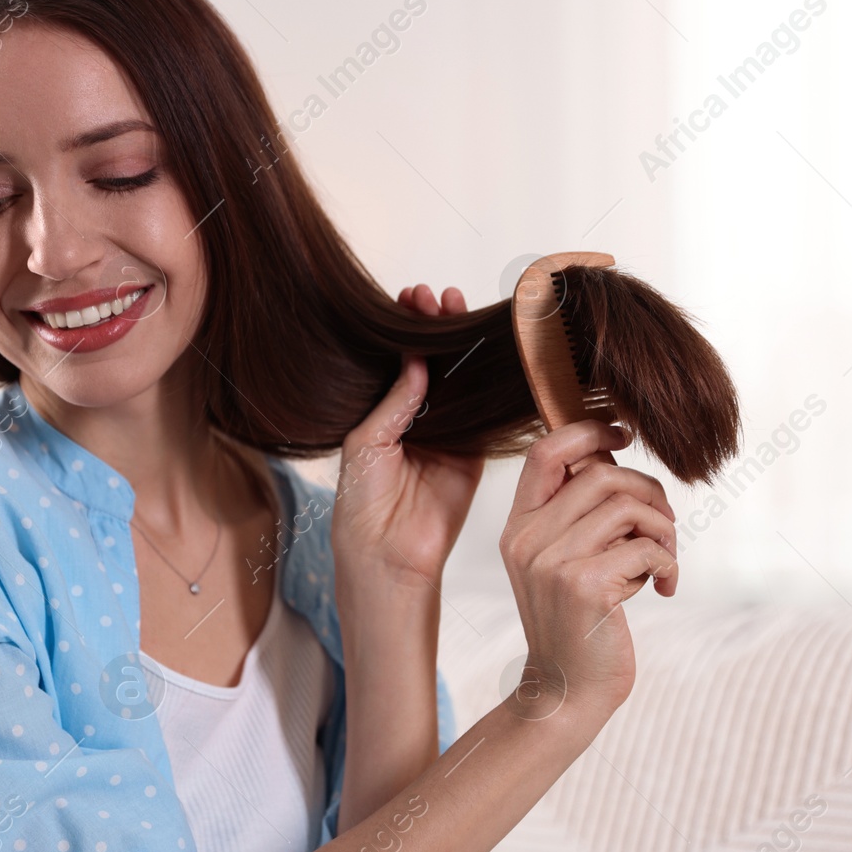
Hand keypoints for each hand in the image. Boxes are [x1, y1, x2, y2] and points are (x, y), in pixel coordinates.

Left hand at [330, 284, 484, 592]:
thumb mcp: (367, 443)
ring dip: (460, 346)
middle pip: (433, 362)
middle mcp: (415, 418)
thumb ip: (394, 401)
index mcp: (382, 413)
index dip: (405, 328)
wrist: (387, 554)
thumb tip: (416, 359)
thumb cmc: (362, 503)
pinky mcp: (473, 453)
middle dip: (435, 327)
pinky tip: (489, 351)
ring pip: (459, 380)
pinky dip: (488, 383)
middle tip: (436, 297)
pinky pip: (484, 414)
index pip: (398, 360)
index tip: (409, 298)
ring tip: (456, 307)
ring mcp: (446, 433)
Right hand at [498, 420, 678, 718]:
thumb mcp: (563, 564)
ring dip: (664, 529)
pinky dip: (668, 563)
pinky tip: (664, 588)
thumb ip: (578, 517)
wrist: (567, 692)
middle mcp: (527, 539)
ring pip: (629, 505)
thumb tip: (616, 460)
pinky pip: (646, 546)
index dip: (588, 430)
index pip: (544, 452)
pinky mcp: (585, 586)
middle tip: (662, 527)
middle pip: (602, 473)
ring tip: (664, 560)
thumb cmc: (578, 625)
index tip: (624, 435)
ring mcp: (552, 562)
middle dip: (649, 493)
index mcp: (518, 528)